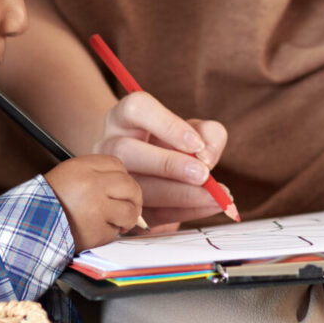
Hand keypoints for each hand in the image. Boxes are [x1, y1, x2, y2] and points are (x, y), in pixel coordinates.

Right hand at [46, 153, 142, 249]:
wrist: (31, 226)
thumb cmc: (48, 202)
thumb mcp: (68, 175)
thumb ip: (95, 174)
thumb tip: (124, 186)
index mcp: (82, 168)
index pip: (117, 165)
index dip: (122, 177)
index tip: (122, 188)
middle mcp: (92, 185)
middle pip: (129, 186)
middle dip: (134, 198)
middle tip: (130, 206)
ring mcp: (96, 209)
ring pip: (130, 211)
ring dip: (127, 218)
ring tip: (118, 222)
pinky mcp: (97, 232)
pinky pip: (117, 231)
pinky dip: (112, 233)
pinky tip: (100, 231)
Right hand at [95, 93, 231, 225]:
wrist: (154, 177)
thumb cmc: (173, 147)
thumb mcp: (193, 132)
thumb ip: (208, 134)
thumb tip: (206, 156)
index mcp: (123, 118)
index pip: (136, 108)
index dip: (167, 124)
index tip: (196, 144)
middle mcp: (109, 146)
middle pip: (126, 150)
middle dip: (168, 165)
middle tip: (203, 175)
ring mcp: (112, 181)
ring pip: (136, 187)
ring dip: (180, 195)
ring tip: (214, 197)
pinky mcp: (123, 210)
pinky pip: (150, 214)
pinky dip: (184, 211)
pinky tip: (207, 206)